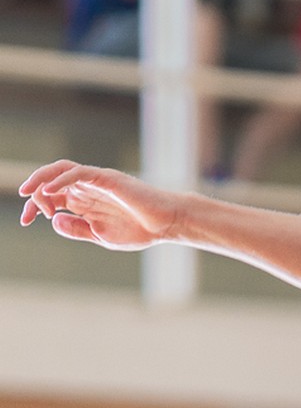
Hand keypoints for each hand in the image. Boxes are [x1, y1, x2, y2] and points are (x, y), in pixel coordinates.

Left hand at [18, 161, 187, 249]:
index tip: (26, 222)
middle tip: (27, 215)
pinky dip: (60, 180)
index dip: (34, 207)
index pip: (50, 197)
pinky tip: (49, 192)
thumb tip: (54, 220)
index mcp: (84, 202)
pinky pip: (77, 173)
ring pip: (60, 171)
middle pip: (50, 183)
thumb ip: (77, 229)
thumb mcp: (101, 236)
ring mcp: (96, 181)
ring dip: (40, 179)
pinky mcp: (106, 177)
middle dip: (33, 196)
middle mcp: (86, 188)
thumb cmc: (141, 230)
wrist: (168, 224)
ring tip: (28, 193)